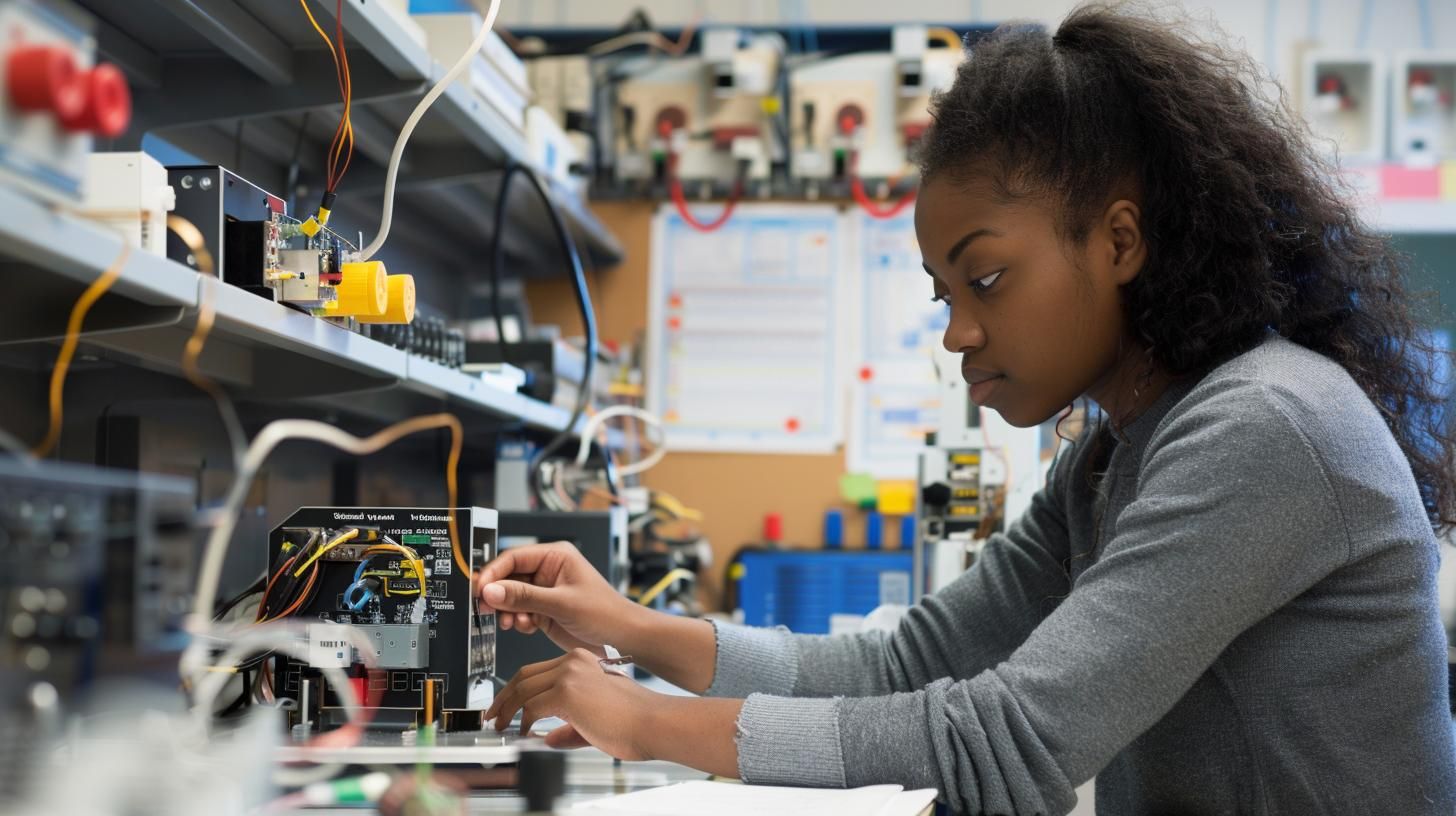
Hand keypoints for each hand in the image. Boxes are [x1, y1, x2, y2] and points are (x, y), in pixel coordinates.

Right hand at [473, 542, 639, 654]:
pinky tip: (525, 626)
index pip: (514, 557)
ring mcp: (545, 591)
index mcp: (556, 556)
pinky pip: (519, 611)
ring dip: (507, 610)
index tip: (480, 589)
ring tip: (512, 621)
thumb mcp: (561, 603)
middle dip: (498, 595)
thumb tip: (491, 590)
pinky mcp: (544, 610)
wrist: (622, 639)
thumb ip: (524, 596)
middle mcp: (548, 570)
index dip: (494, 573)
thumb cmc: (605, 614)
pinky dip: (517, 619)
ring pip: (511, 596)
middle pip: (509, 577)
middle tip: (487, 609)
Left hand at [484, 648, 659, 759]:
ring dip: (507, 711)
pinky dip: (523, 722)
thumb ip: (570, 728)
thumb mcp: (596, 720)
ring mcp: (570, 674)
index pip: (538, 671)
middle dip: (504, 697)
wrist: (653, 722)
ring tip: (500, 727)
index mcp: (583, 661)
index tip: (505, 706)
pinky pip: (532, 708)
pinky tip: (523, 733)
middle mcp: (574, 661)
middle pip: (524, 675)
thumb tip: (548, 738)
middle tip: (493, 715)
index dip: (517, 690)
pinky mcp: (567, 692)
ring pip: (523, 690)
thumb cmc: (635, 721)